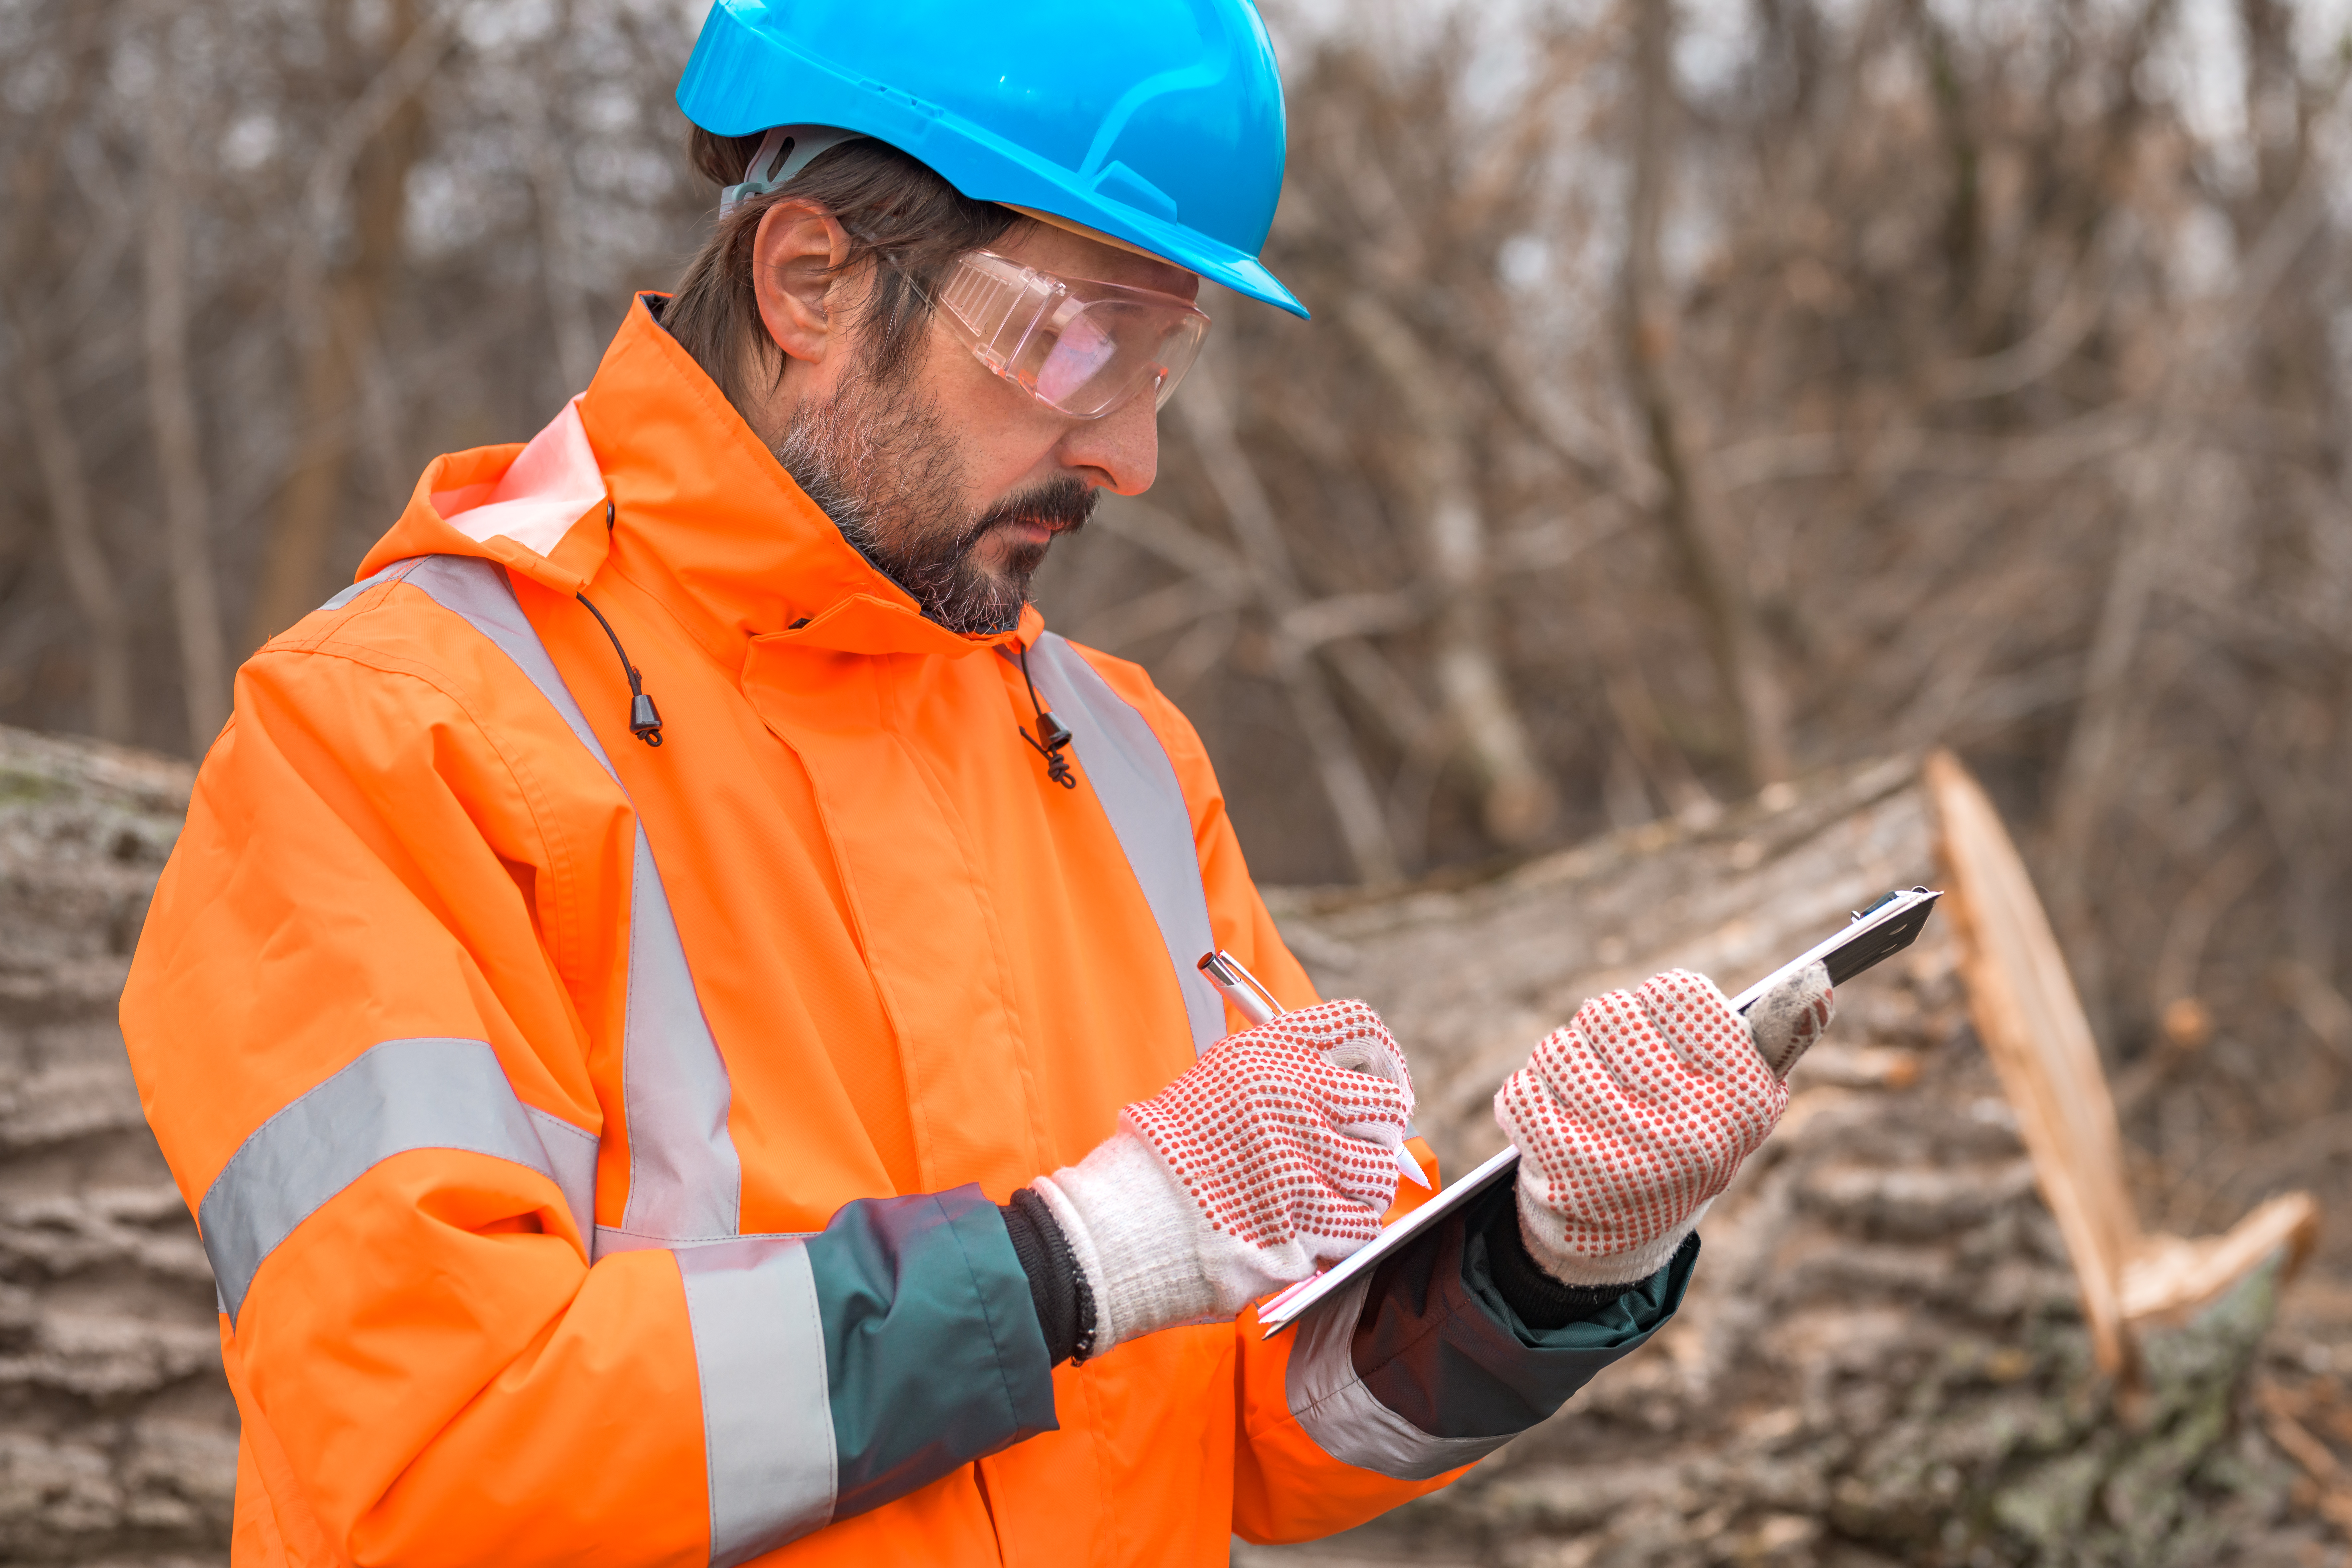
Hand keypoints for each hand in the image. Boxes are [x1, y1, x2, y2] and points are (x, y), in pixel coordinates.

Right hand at [1032, 999, 1412, 1350]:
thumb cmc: (1167, 1152)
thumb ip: (1280, 1072)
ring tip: (1321, 1193)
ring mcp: (1306, 1164)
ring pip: (1379, 1173)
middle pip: (1390, 1105)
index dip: (1382, 1056)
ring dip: (1361, 1186)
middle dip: (1381, 1131)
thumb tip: (1343, 1082)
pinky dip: (1347, 1231)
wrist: (1125, 1222)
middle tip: (1356, 1148)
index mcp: (1272, 1055)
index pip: (1359, 1028)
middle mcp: (1297, 1101)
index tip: (1379, 1081)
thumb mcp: (1217, 1081)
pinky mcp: (1308, 1225)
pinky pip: (1362, 1225)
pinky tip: (1312, 1229)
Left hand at [1495, 963, 1832, 1286]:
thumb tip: (1818, 982)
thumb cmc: (1685, 1141)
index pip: (1679, 991)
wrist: (1624, 1238)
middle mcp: (1687, 1128)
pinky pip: (1520, 1090)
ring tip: (1587, 1102)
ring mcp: (1622, 1152)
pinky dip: (1528, 1100)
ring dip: (1563, 1067)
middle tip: (1617, 1074)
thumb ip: (1775, 1037)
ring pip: (1560, 1049)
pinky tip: (1554, 1126)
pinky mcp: (1562, 1172)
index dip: (1659, 1005)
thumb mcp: (1741, 1097)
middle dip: (1604, 1035)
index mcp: (1739, 1100)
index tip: (1662, 1033)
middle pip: (1609, 1013)